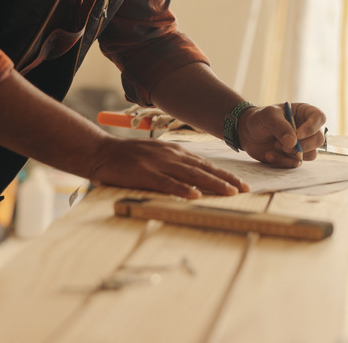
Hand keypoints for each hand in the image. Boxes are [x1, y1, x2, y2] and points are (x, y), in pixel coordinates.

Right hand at [88, 137, 248, 198]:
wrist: (102, 151)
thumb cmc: (129, 157)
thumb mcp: (157, 155)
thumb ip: (175, 164)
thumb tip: (195, 177)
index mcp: (175, 152)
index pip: (206, 164)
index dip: (225, 174)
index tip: (241, 183)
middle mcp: (172, 156)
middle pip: (204, 169)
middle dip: (227, 180)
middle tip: (245, 189)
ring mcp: (159, 164)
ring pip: (192, 175)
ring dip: (213, 184)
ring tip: (230, 192)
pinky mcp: (145, 174)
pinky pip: (167, 183)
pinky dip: (182, 189)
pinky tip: (195, 196)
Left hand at [237, 103, 325, 167]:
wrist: (247, 133)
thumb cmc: (260, 119)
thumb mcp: (268, 116)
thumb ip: (280, 127)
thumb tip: (293, 143)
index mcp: (304, 113)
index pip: (319, 118)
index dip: (312, 127)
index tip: (298, 134)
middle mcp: (307, 129)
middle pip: (318, 139)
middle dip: (302, 145)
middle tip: (284, 145)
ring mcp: (302, 144)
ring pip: (311, 154)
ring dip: (293, 154)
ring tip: (275, 147)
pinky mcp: (294, 157)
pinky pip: (296, 163)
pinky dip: (283, 161)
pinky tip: (269, 154)